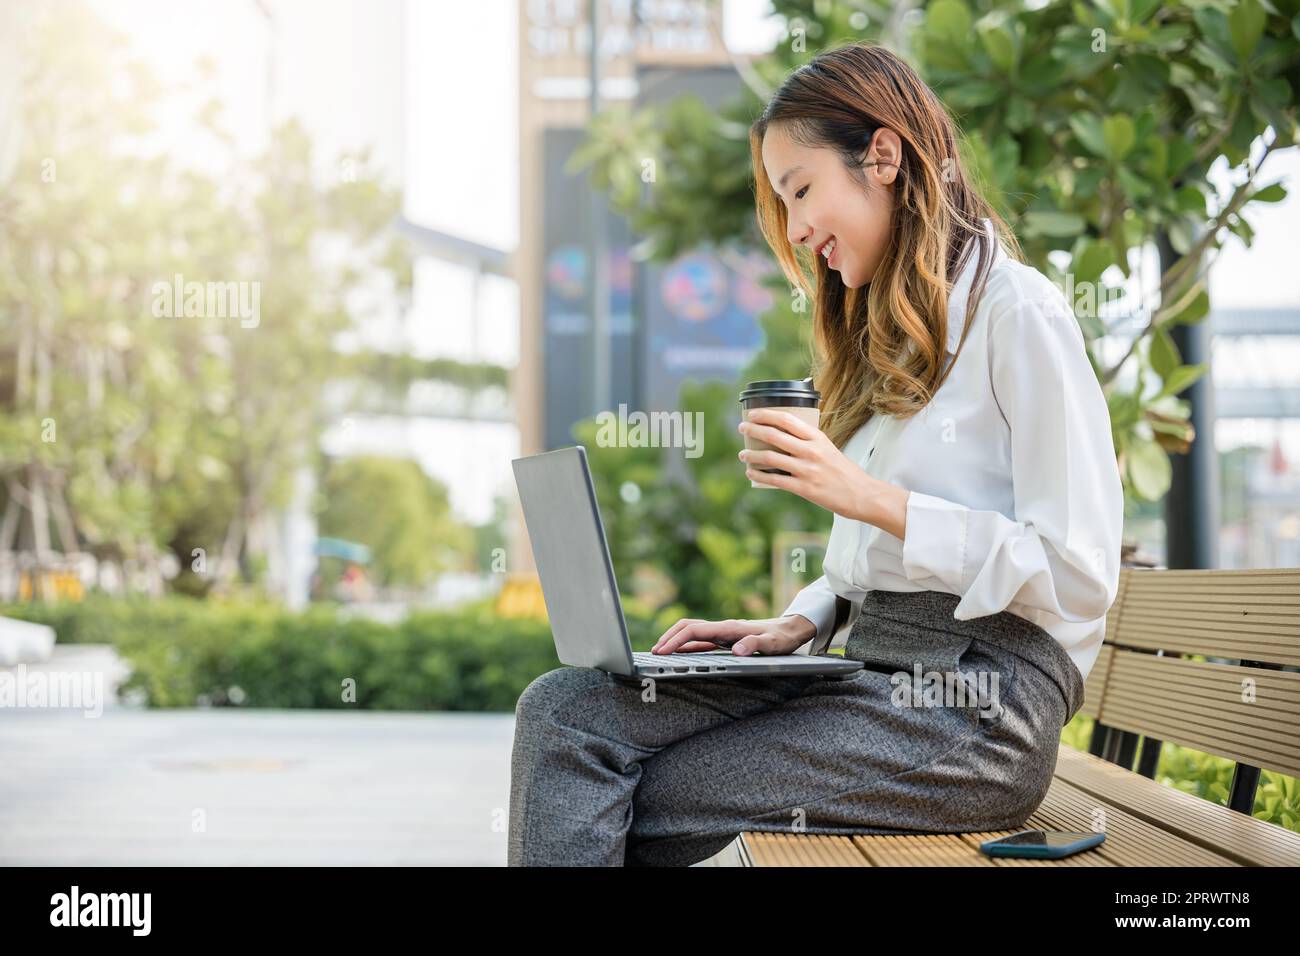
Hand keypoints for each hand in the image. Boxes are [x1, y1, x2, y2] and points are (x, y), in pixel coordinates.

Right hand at [650, 615, 816, 656]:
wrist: (791, 628)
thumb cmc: (782, 638)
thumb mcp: (773, 644)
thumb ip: (755, 645)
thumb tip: (736, 650)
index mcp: (729, 628)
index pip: (694, 631)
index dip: (676, 641)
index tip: (662, 651)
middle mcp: (723, 627)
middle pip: (687, 627)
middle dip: (668, 637)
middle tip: (653, 653)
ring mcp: (723, 632)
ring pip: (691, 631)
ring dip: (674, 639)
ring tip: (660, 652)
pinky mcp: (725, 637)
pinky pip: (700, 639)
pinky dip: (685, 644)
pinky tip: (679, 653)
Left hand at [737, 407, 909, 537]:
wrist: (861, 494)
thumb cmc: (842, 470)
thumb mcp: (827, 448)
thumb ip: (807, 442)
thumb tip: (781, 437)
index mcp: (817, 438)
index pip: (787, 420)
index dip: (766, 415)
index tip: (753, 414)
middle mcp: (811, 451)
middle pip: (774, 436)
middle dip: (753, 430)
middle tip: (742, 428)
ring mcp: (807, 470)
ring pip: (771, 458)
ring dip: (752, 455)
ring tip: (742, 454)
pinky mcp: (804, 488)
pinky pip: (775, 480)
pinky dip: (759, 475)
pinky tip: (751, 472)